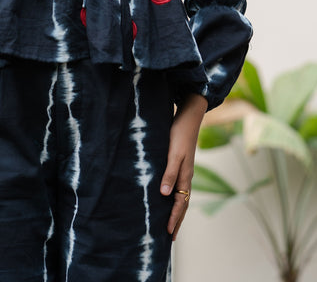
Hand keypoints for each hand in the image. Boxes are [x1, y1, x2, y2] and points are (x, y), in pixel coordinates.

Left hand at [160, 93, 206, 239]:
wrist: (188, 116)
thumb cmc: (180, 133)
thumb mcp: (173, 153)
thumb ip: (169, 173)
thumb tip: (164, 194)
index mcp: (185, 176)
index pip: (180, 203)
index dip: (174, 218)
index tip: (169, 233)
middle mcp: (186, 175)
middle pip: (182, 203)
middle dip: (177, 220)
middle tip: (171, 237)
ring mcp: (184, 170)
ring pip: (181, 196)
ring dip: (177, 210)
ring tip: (171, 222)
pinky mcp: (180, 163)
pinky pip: (178, 186)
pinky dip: (175, 197)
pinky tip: (168, 197)